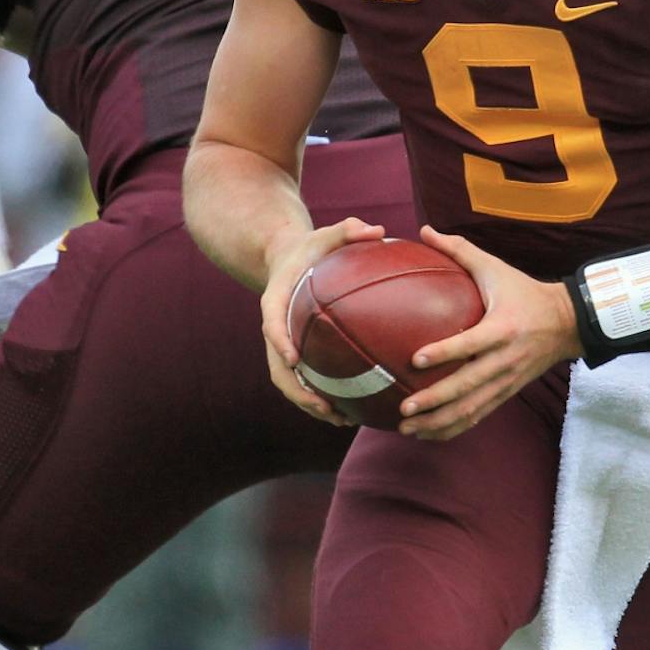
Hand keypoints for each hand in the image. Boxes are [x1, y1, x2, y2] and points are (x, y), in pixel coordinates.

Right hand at [259, 215, 386, 423]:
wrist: (289, 259)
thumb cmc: (312, 247)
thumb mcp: (328, 232)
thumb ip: (348, 230)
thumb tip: (377, 230)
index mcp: (276, 300)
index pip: (271, 323)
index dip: (279, 342)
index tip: (292, 358)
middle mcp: (275, 328)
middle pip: (277, 367)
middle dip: (297, 391)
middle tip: (323, 406)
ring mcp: (285, 345)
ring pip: (290, 383)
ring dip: (311, 404)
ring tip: (341, 420)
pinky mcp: (298, 353)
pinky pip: (307, 381)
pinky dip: (324, 398)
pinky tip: (352, 412)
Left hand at [396, 225, 574, 441]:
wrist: (567, 323)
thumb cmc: (524, 292)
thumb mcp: (495, 268)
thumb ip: (459, 250)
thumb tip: (423, 230)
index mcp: (502, 328)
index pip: (471, 344)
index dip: (445, 353)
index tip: (415, 360)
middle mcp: (505, 360)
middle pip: (469, 386)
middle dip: (435, 400)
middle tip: (404, 406)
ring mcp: (507, 381)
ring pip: (471, 409)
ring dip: (439, 422)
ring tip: (407, 427)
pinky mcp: (506, 393)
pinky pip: (478, 415)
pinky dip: (452, 427)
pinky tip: (426, 433)